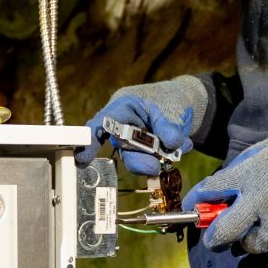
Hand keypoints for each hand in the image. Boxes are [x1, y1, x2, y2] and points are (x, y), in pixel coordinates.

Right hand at [75, 75, 208, 174]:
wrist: (178, 106)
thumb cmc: (164, 101)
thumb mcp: (166, 107)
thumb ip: (168, 125)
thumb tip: (172, 144)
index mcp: (120, 110)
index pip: (100, 125)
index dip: (89, 142)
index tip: (83, 158)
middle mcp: (121, 131)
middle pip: (121, 149)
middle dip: (138, 161)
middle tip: (154, 167)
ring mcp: (131, 146)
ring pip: (136, 160)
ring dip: (156, 161)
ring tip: (179, 150)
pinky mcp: (144, 157)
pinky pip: (152, 162)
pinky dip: (169, 158)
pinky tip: (185, 146)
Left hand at [183, 125, 267, 256]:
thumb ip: (246, 163)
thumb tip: (229, 179)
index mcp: (250, 174)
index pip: (211, 190)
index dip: (195, 201)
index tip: (190, 207)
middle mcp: (258, 201)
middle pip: (223, 232)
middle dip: (213, 237)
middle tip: (214, 237)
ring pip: (251, 246)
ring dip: (249, 241)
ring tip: (256, 229)